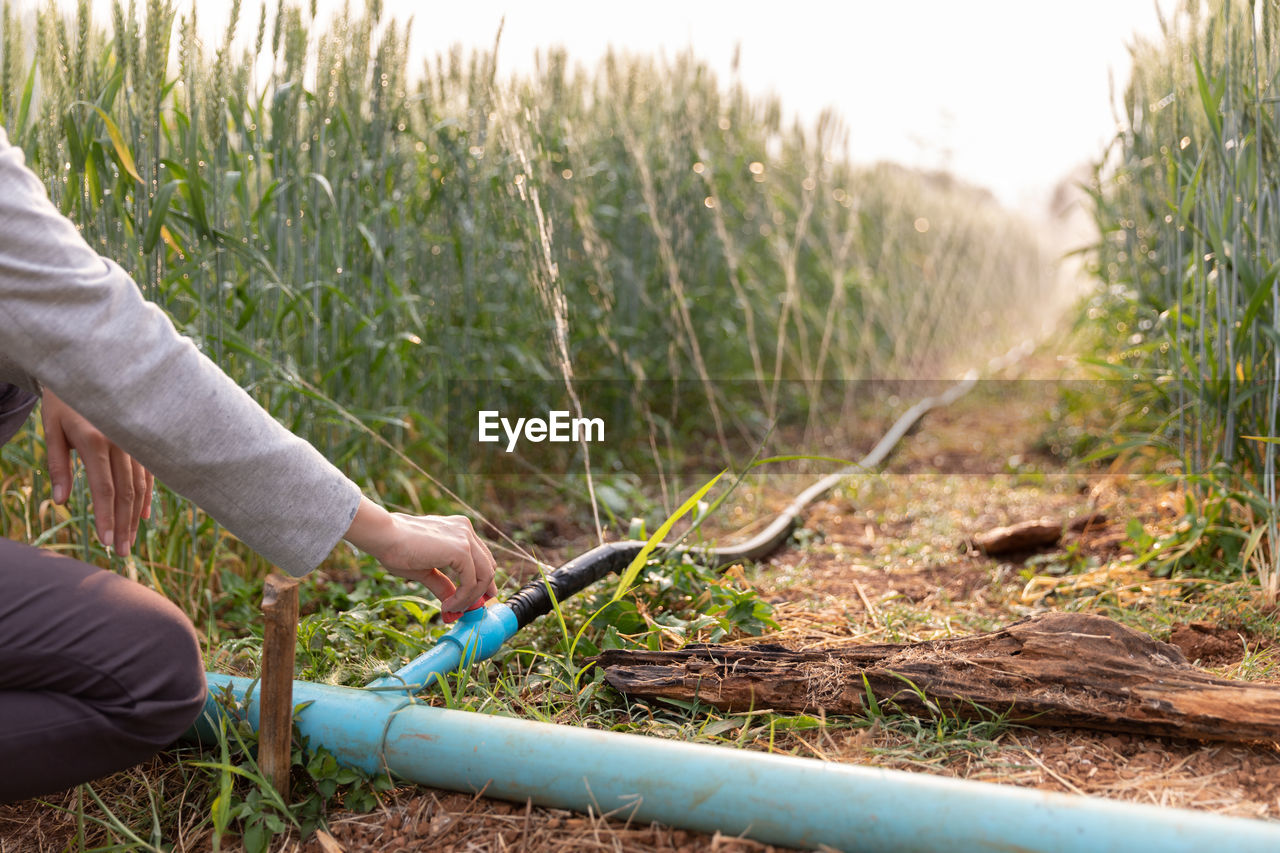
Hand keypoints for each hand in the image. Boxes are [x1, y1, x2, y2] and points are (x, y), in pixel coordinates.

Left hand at [41, 389, 153, 554]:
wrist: (89, 371)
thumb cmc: (64, 402)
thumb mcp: (51, 430)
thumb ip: (57, 466)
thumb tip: (59, 502)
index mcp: (96, 440)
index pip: (105, 489)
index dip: (107, 517)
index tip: (106, 542)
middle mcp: (122, 442)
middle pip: (126, 492)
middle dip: (124, 525)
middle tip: (122, 553)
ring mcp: (135, 441)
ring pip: (140, 485)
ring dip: (136, 516)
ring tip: (132, 542)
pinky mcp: (142, 441)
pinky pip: (148, 473)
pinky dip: (146, 496)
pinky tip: (143, 516)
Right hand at [343, 497, 498, 611]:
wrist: (384, 536)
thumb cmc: (397, 549)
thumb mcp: (425, 569)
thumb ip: (442, 583)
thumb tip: (452, 602)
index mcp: (459, 529)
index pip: (482, 557)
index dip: (482, 581)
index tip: (476, 600)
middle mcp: (466, 530)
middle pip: (488, 566)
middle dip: (481, 592)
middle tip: (468, 610)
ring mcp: (466, 538)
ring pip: (484, 575)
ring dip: (470, 598)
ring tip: (452, 609)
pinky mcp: (461, 549)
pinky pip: (472, 581)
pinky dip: (463, 598)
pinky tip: (448, 606)